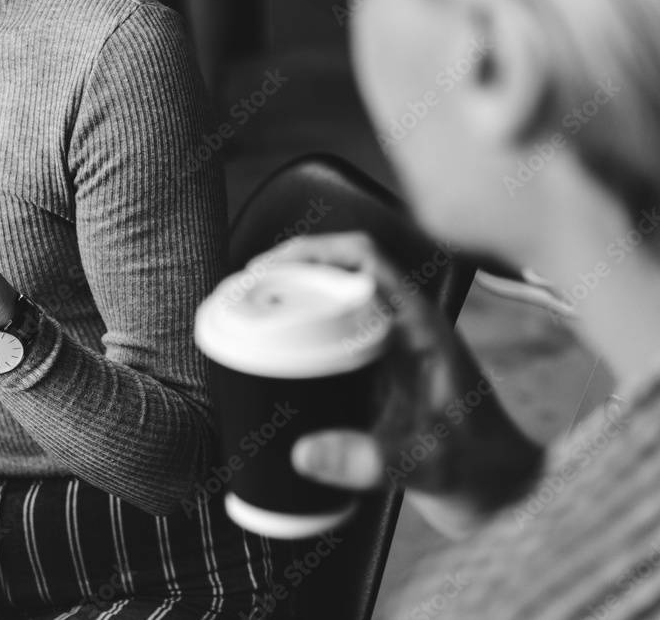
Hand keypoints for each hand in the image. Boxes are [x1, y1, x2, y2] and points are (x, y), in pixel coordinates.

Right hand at [257, 233, 542, 537]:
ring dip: (292, 301)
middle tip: (242, 293)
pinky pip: (333, 337)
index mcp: (421, 326)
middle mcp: (404, 328)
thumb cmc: (480, 470)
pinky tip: (273, 357)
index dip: (312, 252)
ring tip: (246, 314)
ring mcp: (391, 349)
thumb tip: (305, 453)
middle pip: (339, 272)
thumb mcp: (426, 464)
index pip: (364, 259)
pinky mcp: (379, 374)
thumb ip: (371, 460)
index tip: (266, 268)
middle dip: (288, 273)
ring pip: (334, 302)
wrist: (502, 492)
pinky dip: (300, 335)